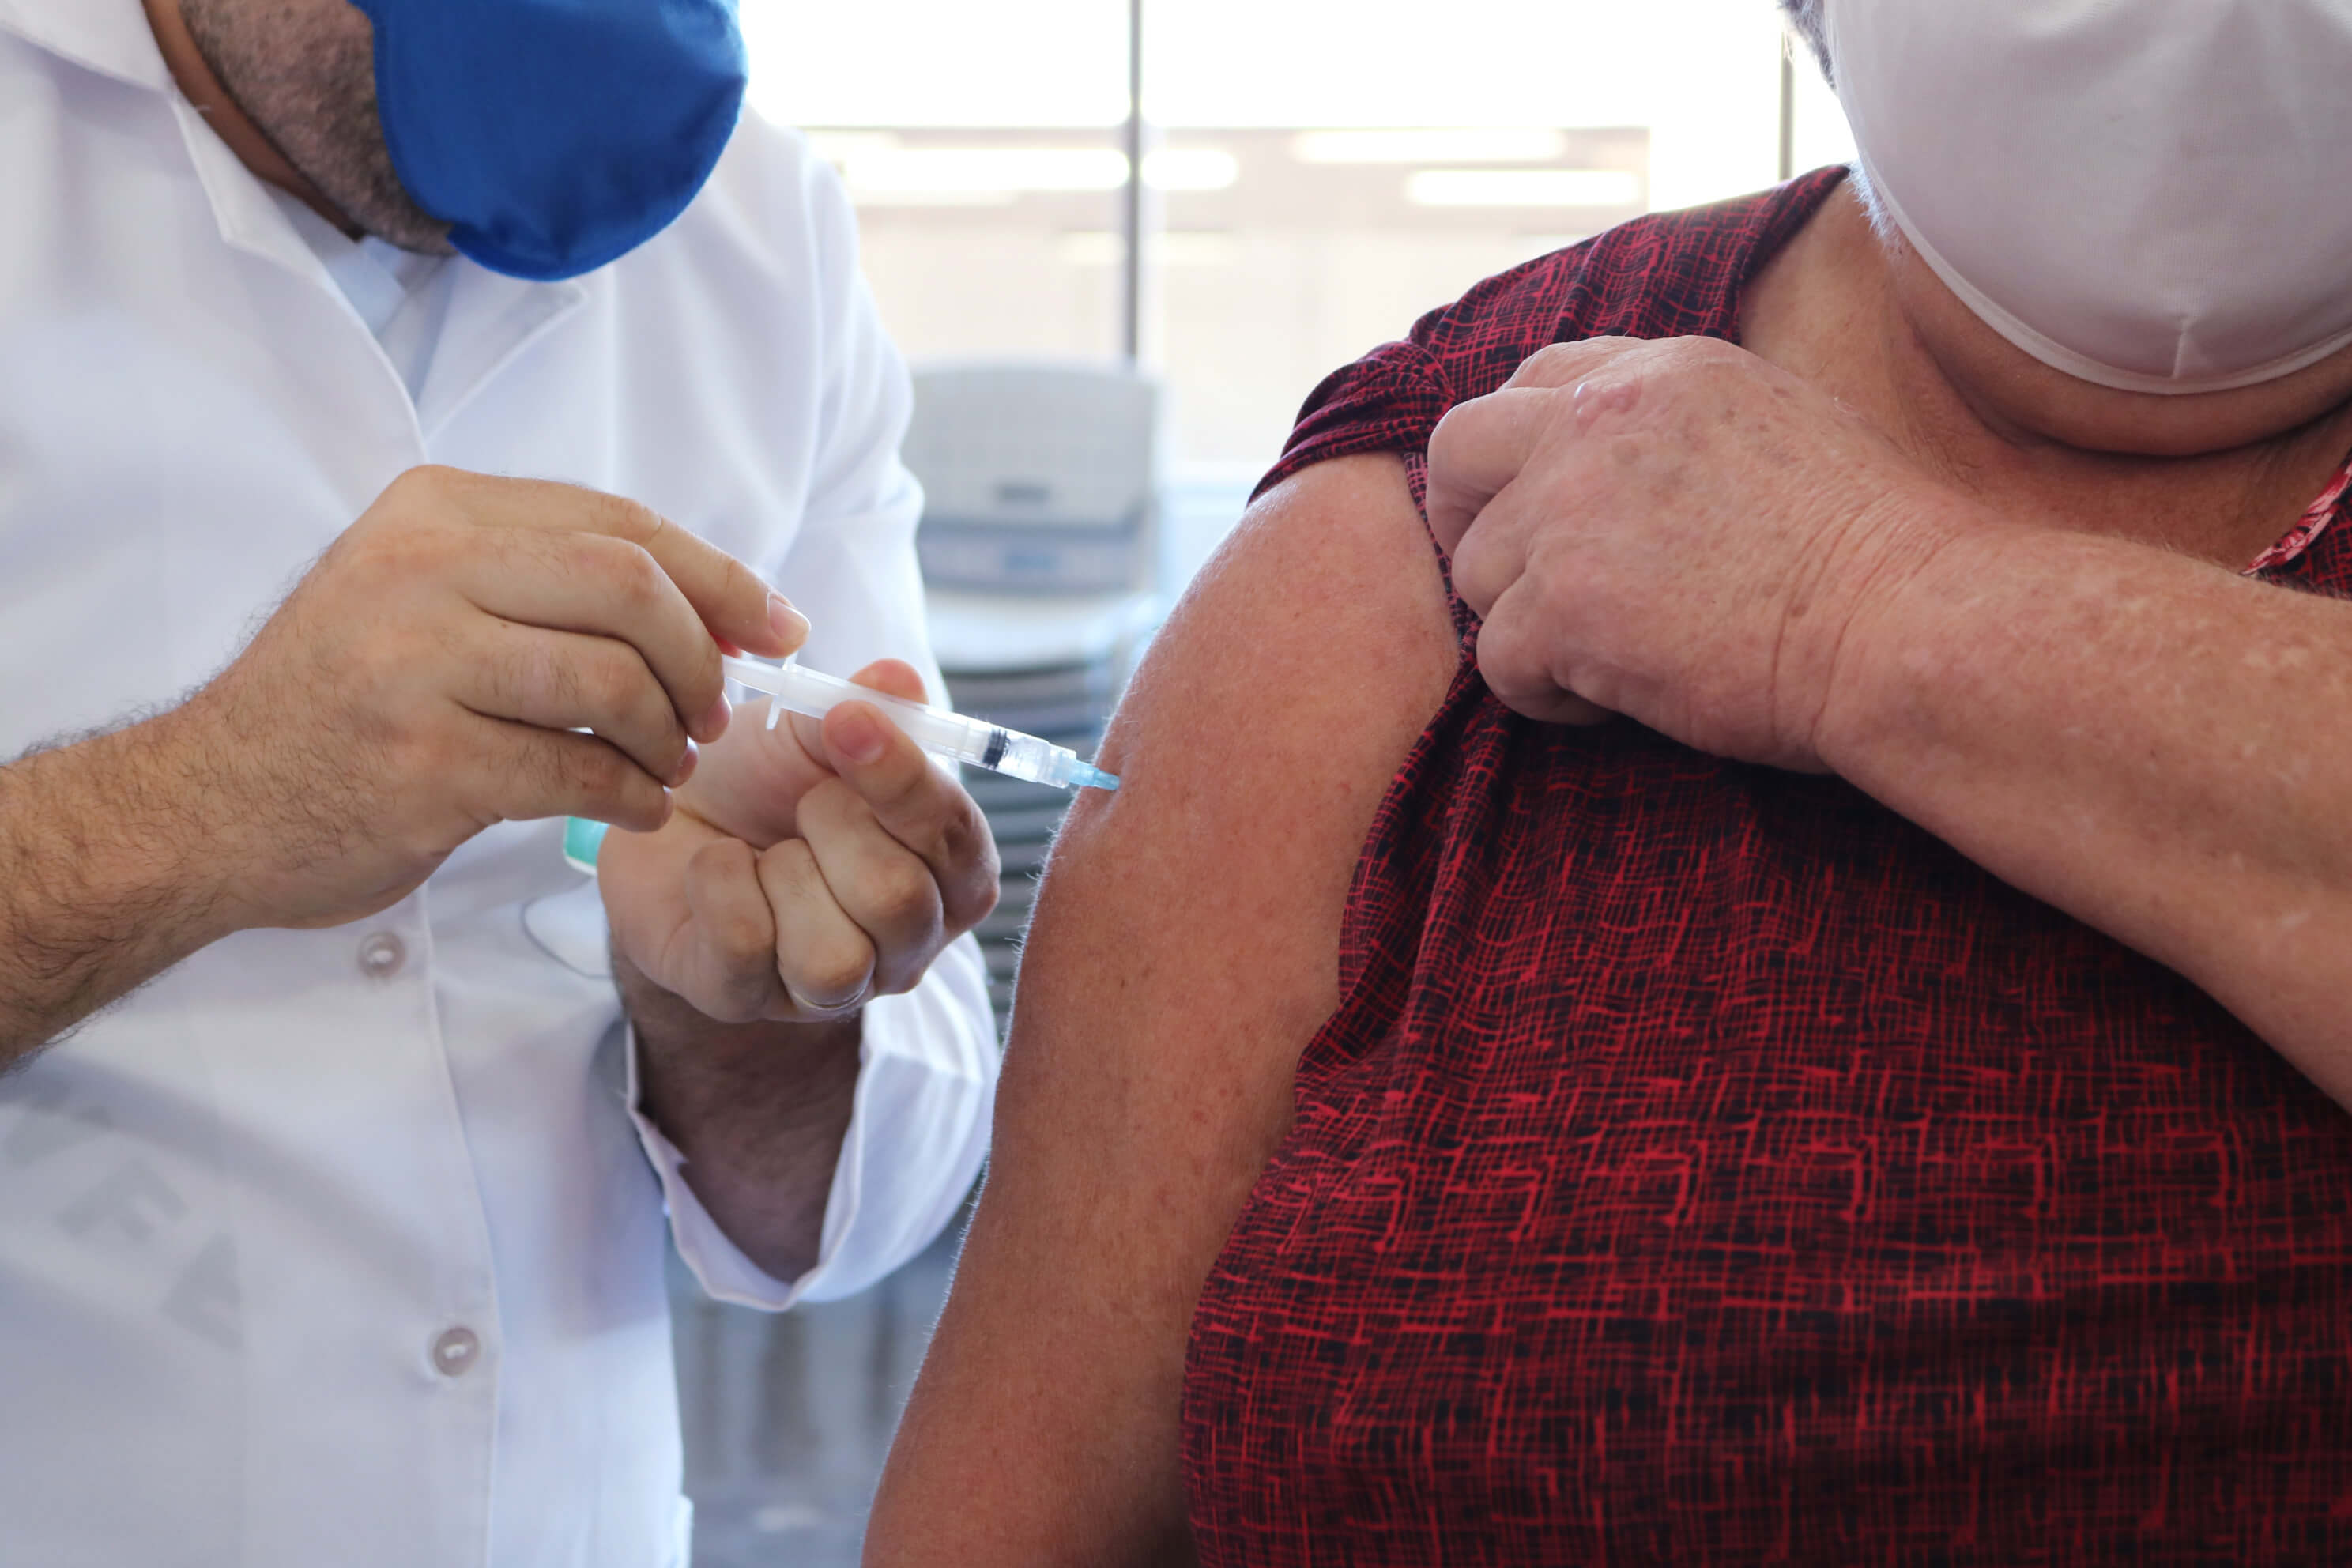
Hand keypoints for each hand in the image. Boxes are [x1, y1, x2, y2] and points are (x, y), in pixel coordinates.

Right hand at [167, 465, 804, 930]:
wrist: (206, 803)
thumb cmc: (342, 703)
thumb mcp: (423, 595)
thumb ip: (546, 579)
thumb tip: (721, 602)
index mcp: (435, 513)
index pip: (620, 525)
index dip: (722, 577)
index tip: (779, 626)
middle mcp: (422, 572)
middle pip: (631, 590)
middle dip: (704, 657)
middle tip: (718, 711)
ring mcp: (416, 668)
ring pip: (614, 685)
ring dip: (669, 737)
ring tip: (667, 764)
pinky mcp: (424, 766)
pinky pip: (578, 776)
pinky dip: (630, 798)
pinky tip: (631, 808)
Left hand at [597, 660, 999, 1024]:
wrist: (667, 815)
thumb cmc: (764, 779)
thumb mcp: (815, 732)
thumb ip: (863, 707)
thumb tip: (898, 681)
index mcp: (949, 873)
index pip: (957, 842)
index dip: (902, 779)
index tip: (848, 719)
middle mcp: (907, 943)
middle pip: (898, 902)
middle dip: (835, 827)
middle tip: (804, 801)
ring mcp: (831, 988)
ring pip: (833, 954)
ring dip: (784, 873)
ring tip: (765, 846)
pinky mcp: (745, 1001)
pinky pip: (746, 950)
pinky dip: (720, 886)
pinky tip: (716, 865)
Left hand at [1425, 336, 1967, 770]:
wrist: (1906, 621)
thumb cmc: (1877, 550)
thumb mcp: (1778, 426)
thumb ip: (1683, 427)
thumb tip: (1638, 468)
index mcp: (1658, 373)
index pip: (1532, 381)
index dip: (1515, 451)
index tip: (1532, 504)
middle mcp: (1598, 424)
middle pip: (1458, 452)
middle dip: (1463, 516)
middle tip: (1509, 581)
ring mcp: (1572, 512)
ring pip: (1476, 571)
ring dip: (1522, 621)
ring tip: (1604, 658)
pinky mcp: (1564, 605)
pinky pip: (1498, 659)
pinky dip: (1542, 694)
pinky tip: (1612, 704)